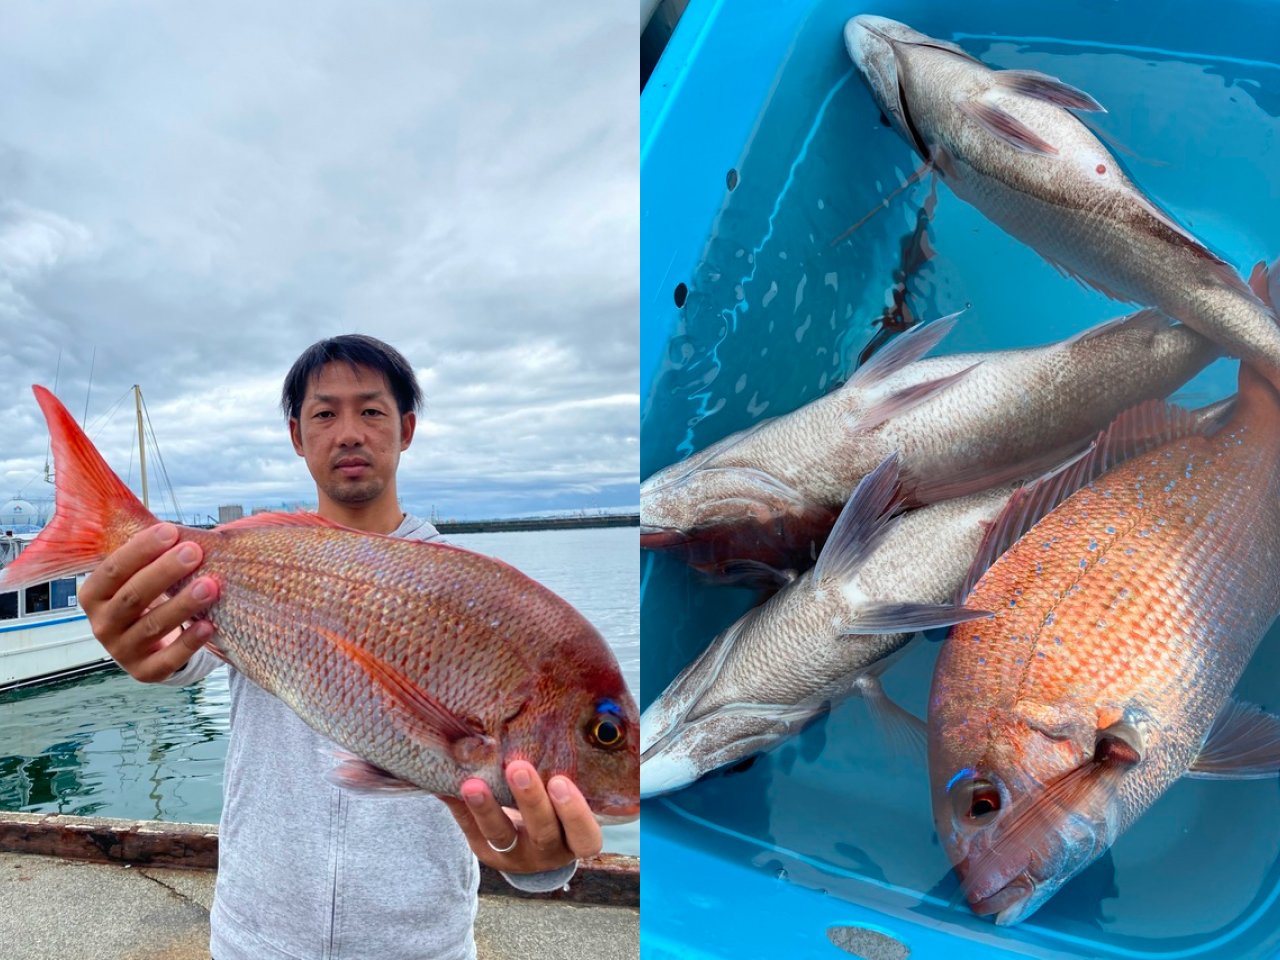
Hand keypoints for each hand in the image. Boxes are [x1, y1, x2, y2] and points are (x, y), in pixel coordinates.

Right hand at [79, 523, 220, 682]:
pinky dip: (189, 643)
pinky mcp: (144, 672)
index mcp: (93, 595)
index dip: (141, 549)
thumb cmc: (147, 596)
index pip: (112, 569)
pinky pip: (167, 659)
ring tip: (210, 585)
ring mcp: (121, 651)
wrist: (148, 644)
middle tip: (195, 552)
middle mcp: (101, 625)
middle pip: (133, 596)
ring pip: (152, 626)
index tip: (171, 530)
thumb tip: (174, 524)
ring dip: (182, 604)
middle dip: (165, 572)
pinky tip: (209, 626)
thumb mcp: (136, 576)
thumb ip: (147, 554)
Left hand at [440, 760, 602, 873]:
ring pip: (501, 835)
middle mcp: (548, 851)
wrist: (533, 839)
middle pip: (542, 832)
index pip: (584, 835)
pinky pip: (471, 830)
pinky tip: (447, 784)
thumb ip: (568, 770)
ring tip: (472, 784)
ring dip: (486, 808)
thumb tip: (562, 715)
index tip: (560, 780)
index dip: (574, 812)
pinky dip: (460, 807)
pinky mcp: (486, 851)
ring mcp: (515, 855)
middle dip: (530, 800)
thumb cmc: (561, 805)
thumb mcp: (572, 796)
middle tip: (518, 768)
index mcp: (576, 838)